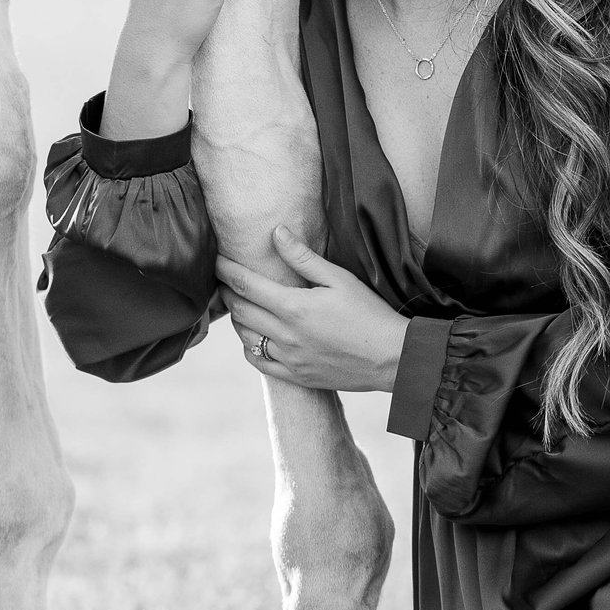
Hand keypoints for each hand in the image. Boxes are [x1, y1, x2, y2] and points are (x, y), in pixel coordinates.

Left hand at [216, 228, 409, 393]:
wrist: (391, 358)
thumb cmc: (370, 313)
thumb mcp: (340, 279)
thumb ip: (303, 258)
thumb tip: (276, 233)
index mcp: (295, 307)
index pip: (246, 285)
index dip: (227, 271)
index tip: (218, 261)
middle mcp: (286, 335)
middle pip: (240, 311)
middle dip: (228, 293)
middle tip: (226, 281)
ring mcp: (289, 359)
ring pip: (246, 337)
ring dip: (238, 319)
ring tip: (240, 305)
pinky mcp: (297, 376)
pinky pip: (260, 363)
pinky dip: (250, 348)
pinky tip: (255, 337)